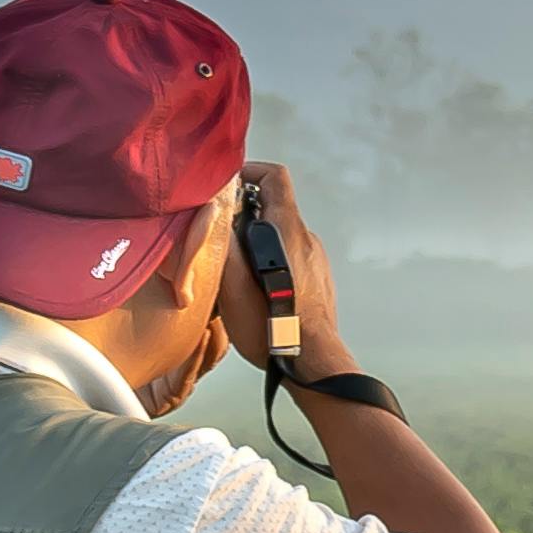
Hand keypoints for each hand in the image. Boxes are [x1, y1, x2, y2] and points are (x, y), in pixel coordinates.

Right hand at [217, 159, 346, 380]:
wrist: (310, 360)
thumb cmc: (270, 324)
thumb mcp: (232, 281)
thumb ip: (223, 238)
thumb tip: (216, 208)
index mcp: (288, 229)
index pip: (274, 177)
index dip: (247, 172)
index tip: (223, 188)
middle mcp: (306, 238)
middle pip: (273, 206)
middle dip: (241, 214)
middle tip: (216, 236)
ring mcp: (315, 259)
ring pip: (278, 235)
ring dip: (253, 242)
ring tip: (231, 270)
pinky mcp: (317, 278)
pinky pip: (288, 257)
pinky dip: (267, 262)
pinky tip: (253, 289)